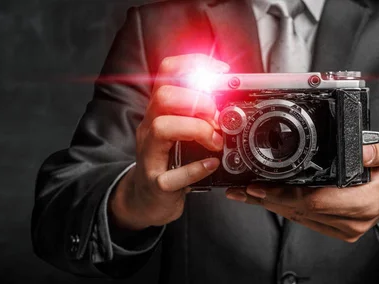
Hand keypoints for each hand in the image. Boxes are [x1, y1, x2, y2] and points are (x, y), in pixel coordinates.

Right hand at [110, 54, 229, 230]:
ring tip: (216, 141)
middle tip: (216, 116)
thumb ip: (201, 111)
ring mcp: (150, 154)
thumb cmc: (171, 161)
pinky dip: (195, 170)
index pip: (167, 72)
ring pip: (161, 127)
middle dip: (196, 100)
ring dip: (196, 129)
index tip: (222, 71)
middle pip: (163, 96)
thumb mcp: (183, 130)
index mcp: (160, 110)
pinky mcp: (157, 183)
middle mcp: (150, 127)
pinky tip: (212, 164)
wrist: (147, 199)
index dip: (194, 64)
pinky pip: (171, 176)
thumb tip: (230, 95)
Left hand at [226, 134, 378, 241]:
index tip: (261, 186)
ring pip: (298, 217)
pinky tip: (264, 199)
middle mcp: (352, 221)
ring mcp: (343, 228)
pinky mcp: (336, 229)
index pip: (317, 201)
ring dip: (270, 205)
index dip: (286, 195)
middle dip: (268, 200)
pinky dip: (282, 208)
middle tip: (242, 189)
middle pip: (300, 211)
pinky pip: (303, 220)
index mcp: (365, 203)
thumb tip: (361, 150)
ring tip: (244, 193)